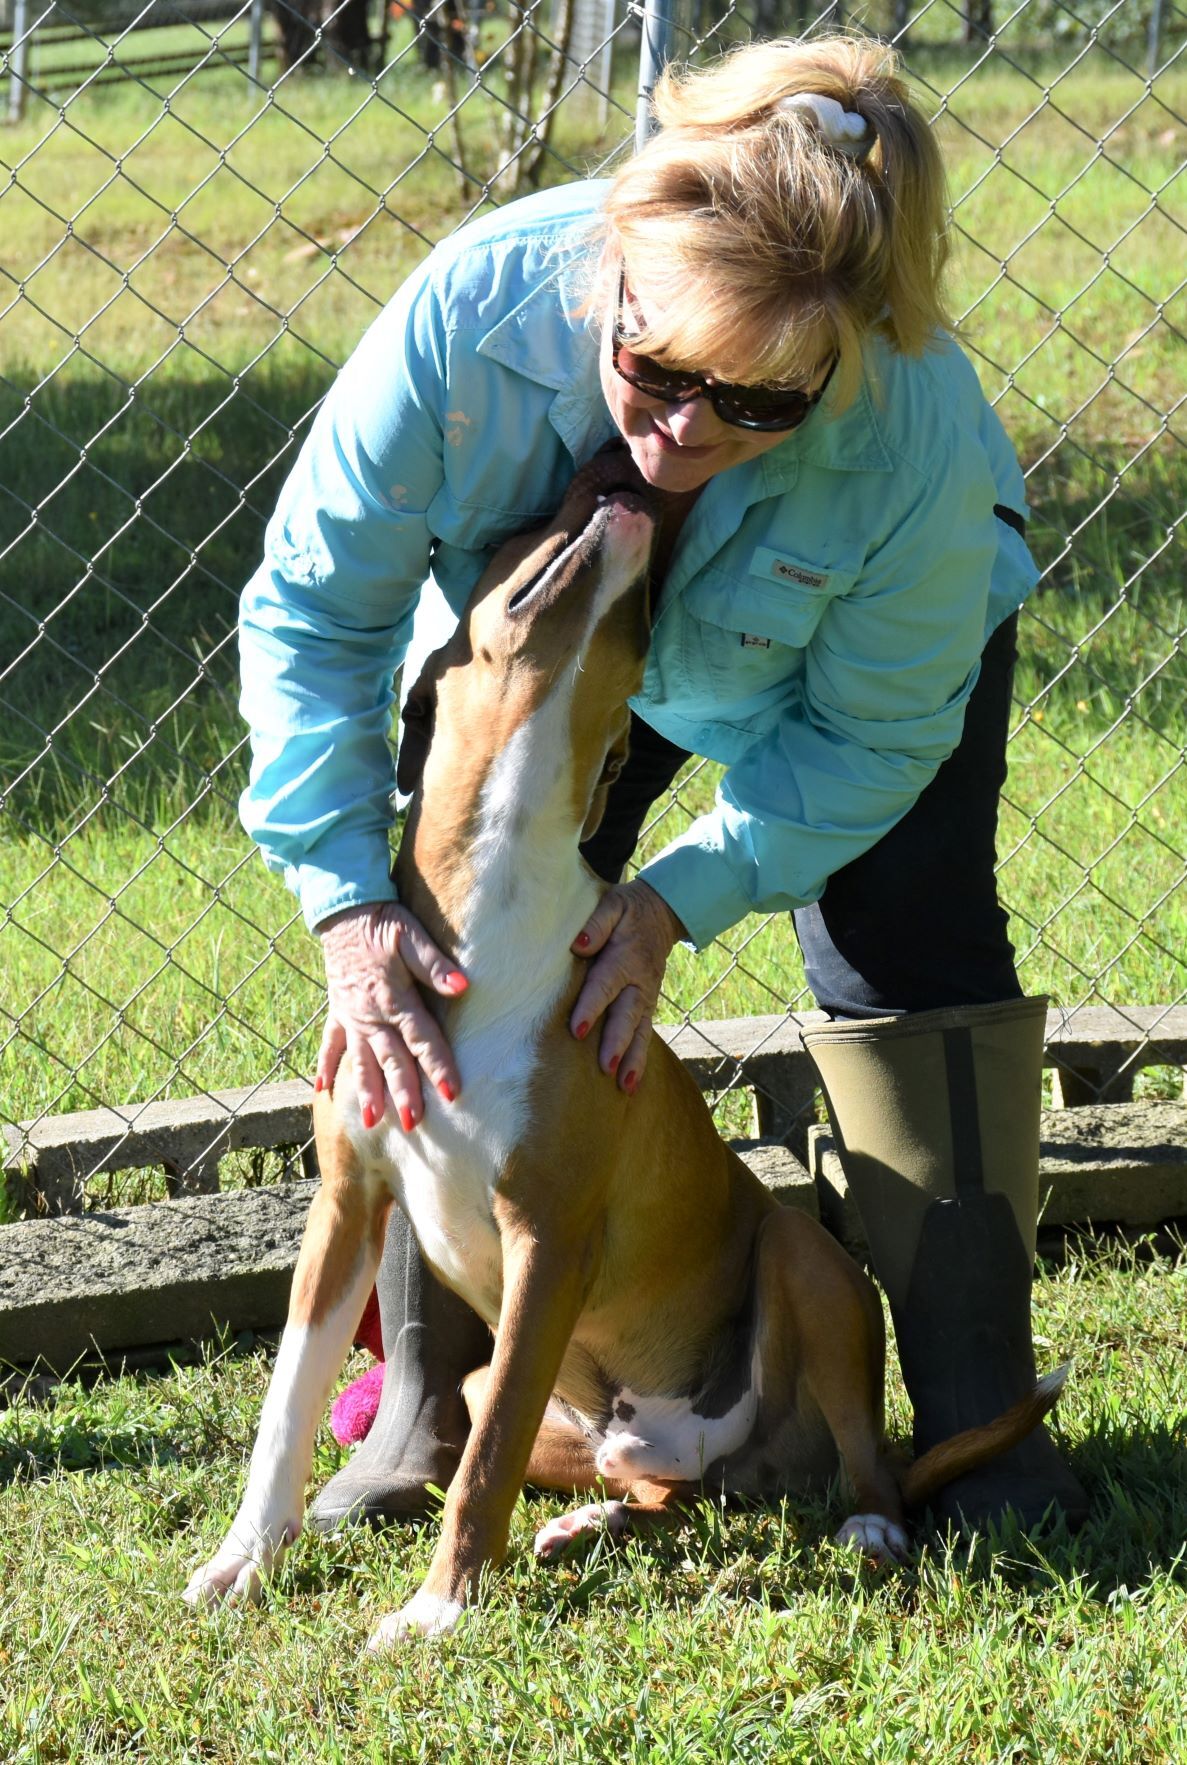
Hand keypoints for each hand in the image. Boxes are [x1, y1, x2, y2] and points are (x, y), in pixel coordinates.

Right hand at [315, 902, 467, 1131]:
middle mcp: (371, 1014)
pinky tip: (322, 1091)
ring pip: (360, 1060)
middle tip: (413, 1122)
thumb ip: (435, 964)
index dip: (438, 1065)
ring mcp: (351, 1016)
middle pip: (391, 1059)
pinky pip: (330, 1043)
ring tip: (371, 1121)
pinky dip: (326, 1066)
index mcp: (393, 998)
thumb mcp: (410, 935)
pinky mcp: (337, 1011)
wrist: (344, 910)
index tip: (451, 1092)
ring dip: (366, 1091)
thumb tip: (463, 986)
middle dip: (402, 1092)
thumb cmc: (383, 922)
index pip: (421, 1038)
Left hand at [569, 880, 684, 1092]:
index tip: (578, 1030)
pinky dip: (639, 1060)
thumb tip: (580, 945)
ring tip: (624, 1085)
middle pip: (627, 1015)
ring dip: (632, 1058)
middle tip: (605, 1065)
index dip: (592, 1006)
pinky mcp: (648, 1005)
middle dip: (616, 1041)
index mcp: (626, 956)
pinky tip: (630, 1086)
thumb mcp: (612, 905)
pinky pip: (645, 1034)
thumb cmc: (626, 909)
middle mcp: (639, 981)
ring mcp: (647, 996)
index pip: (605, 984)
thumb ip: (596, 923)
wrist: (661, 912)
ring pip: (640, 1030)